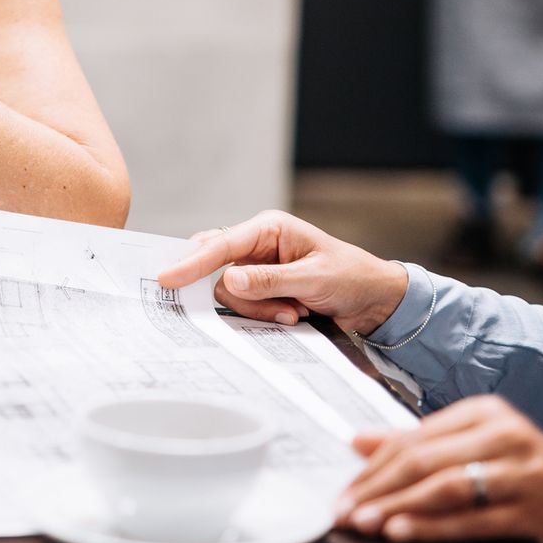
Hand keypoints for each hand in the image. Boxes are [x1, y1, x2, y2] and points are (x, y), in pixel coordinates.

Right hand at [155, 210, 407, 334]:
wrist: (375, 299)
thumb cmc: (351, 278)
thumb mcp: (313, 279)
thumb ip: (270, 280)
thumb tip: (229, 280)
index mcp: (270, 227)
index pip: (222, 244)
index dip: (193, 262)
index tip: (167, 279)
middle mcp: (258, 243)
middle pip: (218, 267)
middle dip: (242, 295)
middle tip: (278, 309)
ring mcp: (258, 266)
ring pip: (230, 291)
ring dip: (260, 309)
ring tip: (295, 313)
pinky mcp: (262, 287)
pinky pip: (243, 303)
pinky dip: (264, 314)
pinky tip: (293, 314)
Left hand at [335, 395, 542, 542]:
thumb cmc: (523, 471)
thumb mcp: (473, 446)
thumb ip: (416, 443)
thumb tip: (357, 442)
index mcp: (482, 412)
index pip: (413, 438)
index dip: (373, 466)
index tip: (343, 490)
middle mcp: (502, 434)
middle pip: (424, 460)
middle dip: (378, 489)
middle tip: (345, 510)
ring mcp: (520, 471)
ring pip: (447, 488)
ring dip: (400, 507)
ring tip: (367, 522)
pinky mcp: (533, 508)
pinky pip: (475, 519)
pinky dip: (435, 526)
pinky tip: (405, 532)